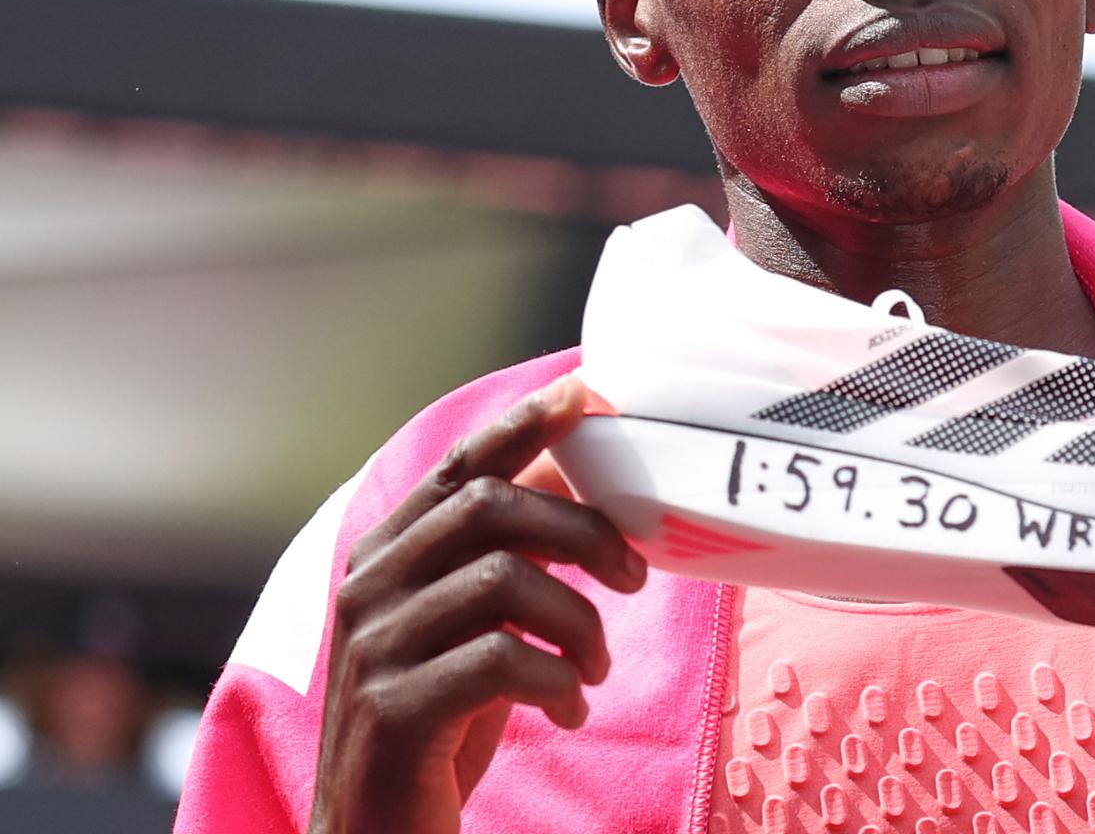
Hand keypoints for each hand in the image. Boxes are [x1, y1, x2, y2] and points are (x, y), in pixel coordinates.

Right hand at [308, 376, 647, 833]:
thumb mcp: (470, 624)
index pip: (460, 467)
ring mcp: (374, 646)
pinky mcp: (393, 709)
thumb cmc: (437, 718)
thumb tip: (576, 471)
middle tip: (634, 576)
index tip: (589, 396)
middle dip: (583, 532)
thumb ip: (506, 553)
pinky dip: (556, 681)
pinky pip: (499, 661)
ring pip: (505, 581)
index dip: (525, 427)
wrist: (374, 832)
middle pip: (492, 508)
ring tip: (594, 666)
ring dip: (579, 623)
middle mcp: (369, 586)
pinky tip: (567, 710)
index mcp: (385, 554)